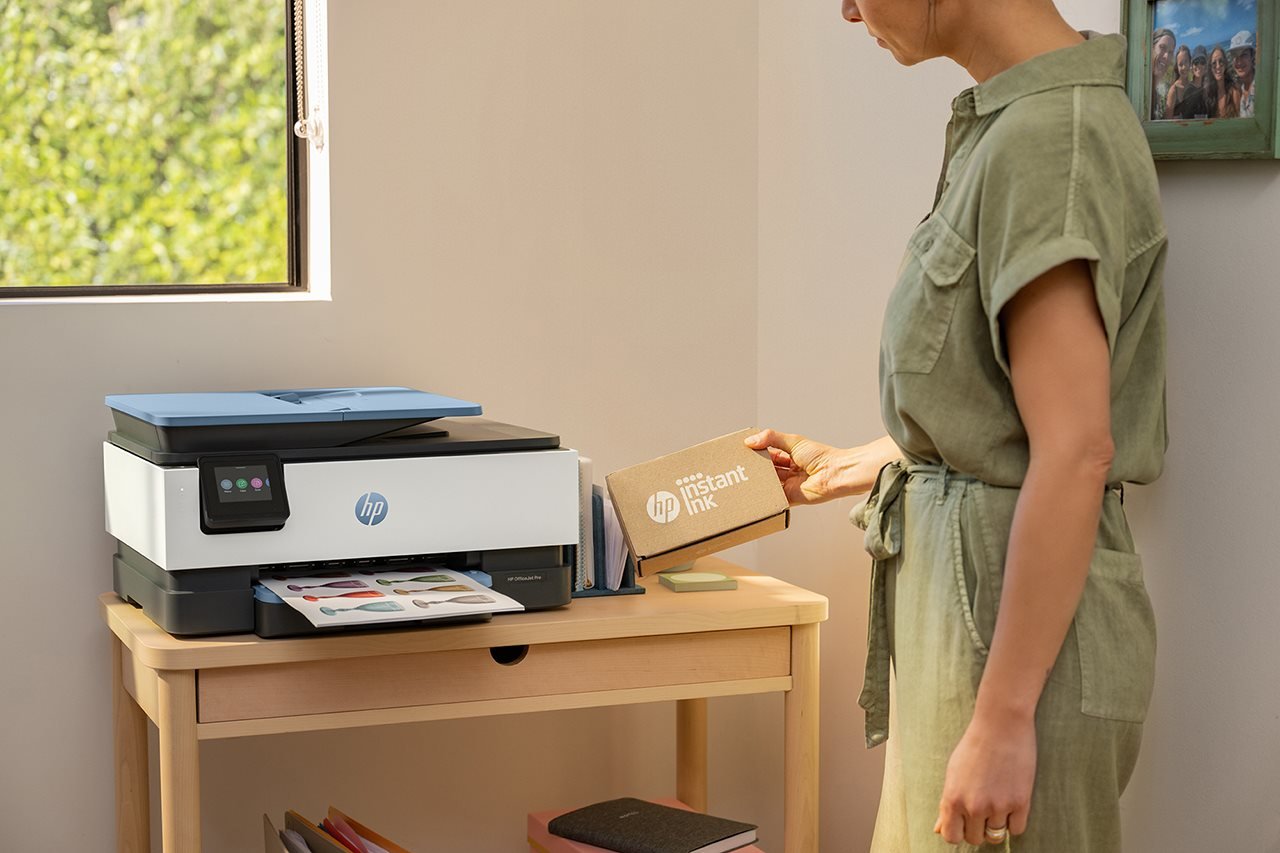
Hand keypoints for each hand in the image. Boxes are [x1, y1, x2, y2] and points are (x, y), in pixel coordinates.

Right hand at [743, 430, 898, 505]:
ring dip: (758, 482)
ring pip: (768, 484)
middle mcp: (788, 470)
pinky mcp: (790, 498)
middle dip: (754, 469)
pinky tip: (754, 494)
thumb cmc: (822, 456)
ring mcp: (789, 485)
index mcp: (790, 455)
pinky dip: (765, 497)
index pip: (767, 453)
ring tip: (743, 478)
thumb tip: (750, 440)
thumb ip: (771, 438)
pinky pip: (774, 498)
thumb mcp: (793, 441)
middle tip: (739, 467)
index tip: (741, 451)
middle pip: (766, 470)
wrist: (837, 474)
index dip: (755, 453)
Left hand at [934, 712, 1035, 846]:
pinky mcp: (1020, 803)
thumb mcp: (953, 773)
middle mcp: (973, 806)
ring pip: (996, 836)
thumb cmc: (974, 746)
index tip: (964, 823)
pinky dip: (1014, 822)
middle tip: (983, 808)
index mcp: (952, 799)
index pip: (951, 837)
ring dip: (996, 824)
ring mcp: (998, 806)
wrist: (1001, 725)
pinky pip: (1017, 830)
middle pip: (975, 839)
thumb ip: (947, 804)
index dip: (958, 832)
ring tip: (997, 802)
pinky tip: (1011, 804)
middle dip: (978, 828)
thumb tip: (938, 830)